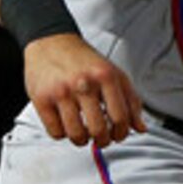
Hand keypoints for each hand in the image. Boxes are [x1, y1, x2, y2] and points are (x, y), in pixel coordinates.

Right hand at [25, 36, 144, 145]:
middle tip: (102, 139)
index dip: (121, 133)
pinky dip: (62, 135)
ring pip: (76, 134)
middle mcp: (83, 84)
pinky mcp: (41, 99)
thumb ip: (131, 101)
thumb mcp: (115, 74)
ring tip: (84, 135)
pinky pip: (55, 132)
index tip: (118, 135)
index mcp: (106, 77)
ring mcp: (60, 92)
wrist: (52, 42)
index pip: (120, 118)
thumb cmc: (86, 61)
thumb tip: (141, 129)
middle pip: (98, 129)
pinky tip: (66, 125)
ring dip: (83, 141)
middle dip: (103, 141)